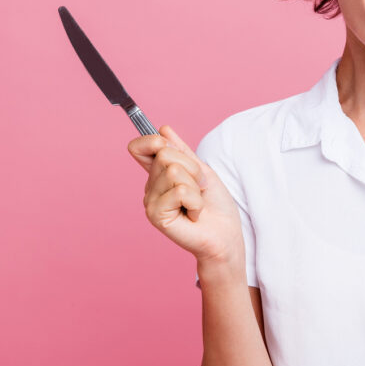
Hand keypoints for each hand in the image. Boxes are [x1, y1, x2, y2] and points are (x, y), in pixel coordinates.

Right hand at [127, 125, 244, 266]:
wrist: (225, 236)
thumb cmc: (216, 206)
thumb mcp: (202, 170)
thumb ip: (182, 151)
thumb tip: (163, 129)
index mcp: (157, 175)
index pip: (139, 147)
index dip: (154, 141)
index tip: (173, 149)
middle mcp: (149, 188)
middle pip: (164, 154)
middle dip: (192, 168)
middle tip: (200, 188)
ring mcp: (150, 202)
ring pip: (173, 171)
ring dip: (196, 186)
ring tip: (197, 203)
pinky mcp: (156, 215)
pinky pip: (180, 190)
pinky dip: (196, 201)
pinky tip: (194, 215)